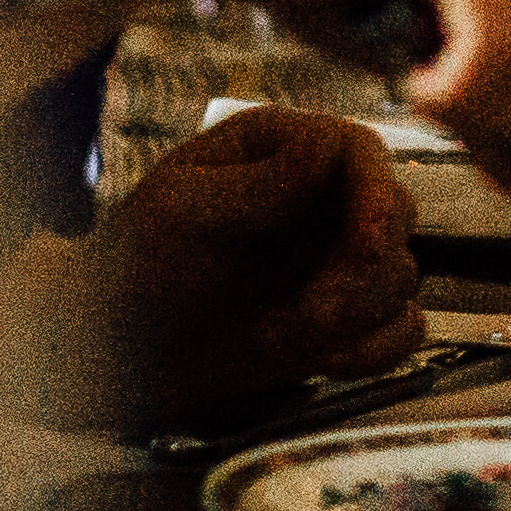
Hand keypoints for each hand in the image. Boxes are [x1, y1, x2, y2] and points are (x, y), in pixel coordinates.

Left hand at [58, 105, 425, 426]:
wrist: (111, 354)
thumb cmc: (130, 267)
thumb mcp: (180, 213)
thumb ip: (258, 185)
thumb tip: (326, 149)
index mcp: (280, 152)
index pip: (360, 154)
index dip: (375, 197)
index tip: (367, 247)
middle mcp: (318, 199)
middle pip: (395, 217)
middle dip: (361, 273)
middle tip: (309, 317)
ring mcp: (332, 261)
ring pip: (400, 277)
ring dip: (352, 318)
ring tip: (274, 341)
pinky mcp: (340, 322)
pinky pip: (400, 329)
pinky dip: (377, 349)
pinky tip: (326, 362)